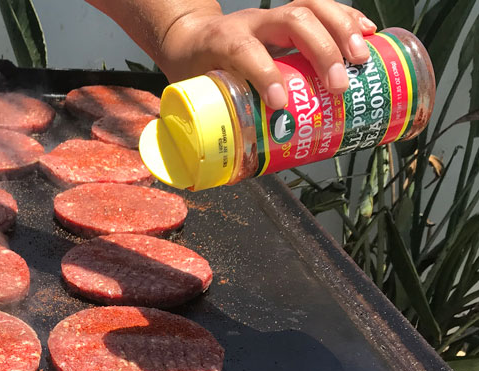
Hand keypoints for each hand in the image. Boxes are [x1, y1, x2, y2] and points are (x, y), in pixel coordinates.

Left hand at [158, 0, 376, 108]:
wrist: (191, 36)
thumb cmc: (195, 68)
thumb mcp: (197, 92)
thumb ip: (216, 119)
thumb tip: (234, 164)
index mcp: (224, 42)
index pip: (246, 51)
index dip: (265, 75)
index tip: (281, 104)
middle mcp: (252, 22)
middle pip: (294, 21)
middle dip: (322, 52)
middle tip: (340, 87)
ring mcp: (273, 16)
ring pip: (313, 8)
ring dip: (344, 31)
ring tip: (362, 60)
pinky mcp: (291, 16)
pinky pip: (324, 8)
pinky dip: (349, 20)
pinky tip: (370, 35)